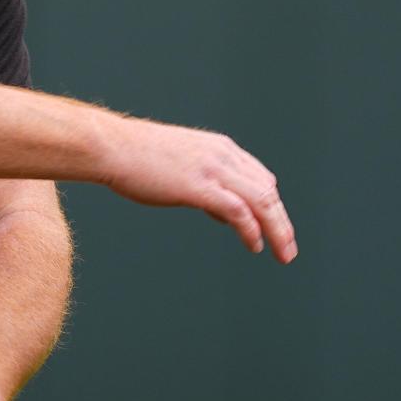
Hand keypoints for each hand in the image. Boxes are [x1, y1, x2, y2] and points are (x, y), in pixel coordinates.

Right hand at [102, 116, 297, 263]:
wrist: (112, 147)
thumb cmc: (137, 157)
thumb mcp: (181, 165)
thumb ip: (204, 183)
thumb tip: (221, 210)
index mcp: (220, 148)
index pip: (261, 177)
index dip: (271, 205)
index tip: (274, 227)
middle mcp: (223, 156)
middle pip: (268, 191)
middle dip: (282, 222)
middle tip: (288, 248)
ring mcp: (213, 170)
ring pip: (261, 201)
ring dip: (277, 230)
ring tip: (282, 253)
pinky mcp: (200, 186)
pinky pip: (238, 211)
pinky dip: (251, 230)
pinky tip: (254, 245)